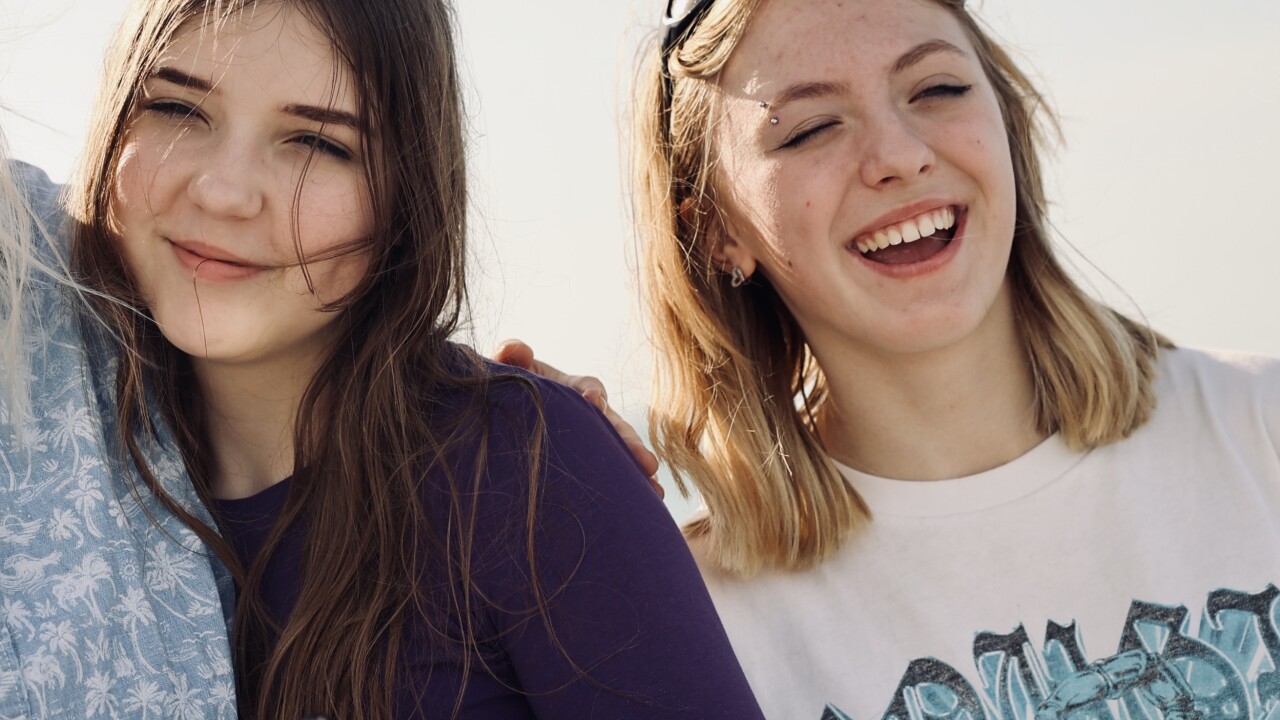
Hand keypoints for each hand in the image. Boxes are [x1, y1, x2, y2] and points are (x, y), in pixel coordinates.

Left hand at [491, 340, 662, 497]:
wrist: (507, 412)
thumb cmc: (510, 386)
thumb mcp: (508, 369)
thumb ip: (510, 355)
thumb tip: (515, 349)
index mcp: (569, 387)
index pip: (588, 387)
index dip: (592, 394)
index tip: (592, 401)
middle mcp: (589, 413)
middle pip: (614, 425)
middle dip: (629, 443)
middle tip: (647, 463)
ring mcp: (592, 439)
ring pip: (620, 452)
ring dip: (637, 469)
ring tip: (654, 490)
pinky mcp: (589, 461)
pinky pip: (614, 472)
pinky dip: (631, 485)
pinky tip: (647, 503)